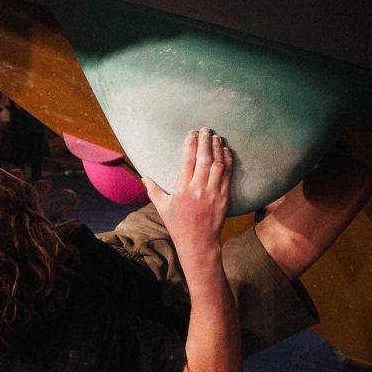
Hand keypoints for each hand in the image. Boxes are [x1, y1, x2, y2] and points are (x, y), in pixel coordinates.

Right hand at [141, 128, 233, 260]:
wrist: (198, 242)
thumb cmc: (178, 225)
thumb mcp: (162, 208)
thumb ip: (153, 190)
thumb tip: (144, 177)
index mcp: (182, 190)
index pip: (188, 161)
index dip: (190, 144)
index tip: (191, 133)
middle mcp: (198, 189)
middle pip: (204, 159)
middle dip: (205, 141)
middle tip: (205, 129)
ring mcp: (214, 193)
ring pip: (218, 165)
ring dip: (217, 148)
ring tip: (215, 137)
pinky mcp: (225, 198)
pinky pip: (228, 175)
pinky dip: (227, 161)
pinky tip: (226, 151)